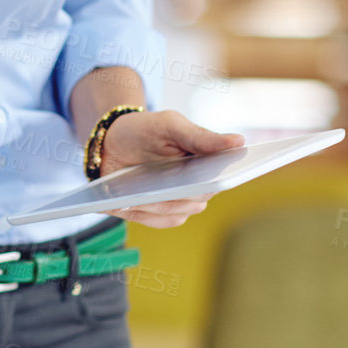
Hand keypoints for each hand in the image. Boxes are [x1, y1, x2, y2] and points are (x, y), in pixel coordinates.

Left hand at [100, 109, 243, 228]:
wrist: (108, 141)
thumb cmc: (144, 130)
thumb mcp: (170, 125)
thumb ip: (201, 136)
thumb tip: (239, 141)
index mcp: (206, 165)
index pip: (223, 178)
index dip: (226, 179)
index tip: (219, 178)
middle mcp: (194, 187)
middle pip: (199, 198)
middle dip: (184, 192)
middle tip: (169, 185)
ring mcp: (174, 202)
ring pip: (179, 212)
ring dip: (160, 203)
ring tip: (141, 192)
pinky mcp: (153, 213)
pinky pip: (158, 221)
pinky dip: (146, 214)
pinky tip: (130, 204)